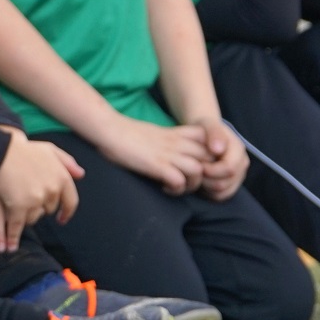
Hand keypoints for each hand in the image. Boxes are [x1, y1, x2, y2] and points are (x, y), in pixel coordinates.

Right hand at [0, 130, 82, 251]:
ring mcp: (36, 200)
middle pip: (49, 210)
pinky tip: (10, 246)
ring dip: (26, 218)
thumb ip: (67, 162)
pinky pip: (17, 226)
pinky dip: (12, 237)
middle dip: (40, 208)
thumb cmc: (23, 149)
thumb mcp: (50, 150)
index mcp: (63, 178)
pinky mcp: (18, 206)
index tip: (61, 219)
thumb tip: (81, 175)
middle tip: (27, 203)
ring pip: (34, 218)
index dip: (66, 212)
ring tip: (14, 214)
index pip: (71, 201)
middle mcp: (53, 191)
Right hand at [95, 116, 210, 194]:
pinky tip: (165, 189)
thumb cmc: (126, 133)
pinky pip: (179, 181)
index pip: (209, 140)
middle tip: (191, 182)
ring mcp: (168, 154)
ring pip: (198, 171)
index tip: (200, 164)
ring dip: (191, 185)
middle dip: (205, 174)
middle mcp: (177, 143)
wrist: (109, 130)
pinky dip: (176, 189)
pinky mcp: (157, 165)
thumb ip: (169, 140)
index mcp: (177, 133)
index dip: (210, 154)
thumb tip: (174, 153)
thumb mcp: (155, 132)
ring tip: (178, 187)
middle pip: (209, 158)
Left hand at [197, 119, 249, 200]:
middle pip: (225, 183)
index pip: (229, 168)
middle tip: (194, 173)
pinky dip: (209, 193)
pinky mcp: (231, 183)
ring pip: (223, 191)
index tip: (198, 166)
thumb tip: (218, 150)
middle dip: (206, 180)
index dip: (211, 170)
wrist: (204, 133)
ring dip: (206, 187)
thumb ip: (214, 133)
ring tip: (196, 176)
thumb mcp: (208, 124)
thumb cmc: (204, 129)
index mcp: (238, 150)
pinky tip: (200, 183)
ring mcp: (238, 175)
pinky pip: (221, 196)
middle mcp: (241, 163)